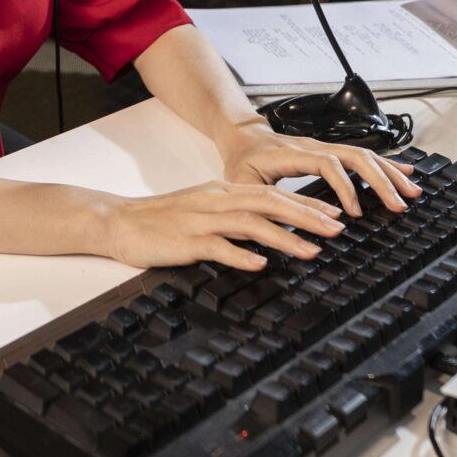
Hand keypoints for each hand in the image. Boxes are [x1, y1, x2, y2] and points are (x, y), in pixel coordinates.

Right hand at [97, 182, 347, 272]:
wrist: (119, 222)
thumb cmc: (161, 221)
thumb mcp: (203, 210)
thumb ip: (234, 217)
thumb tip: (268, 231)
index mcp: (222, 192)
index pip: (272, 193)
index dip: (305, 203)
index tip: (333, 214)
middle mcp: (216, 201)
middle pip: (269, 203)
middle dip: (307, 216)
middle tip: (337, 229)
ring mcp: (201, 220)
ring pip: (250, 223)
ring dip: (284, 236)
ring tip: (312, 250)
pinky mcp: (186, 241)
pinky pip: (218, 247)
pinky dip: (242, 254)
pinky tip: (261, 264)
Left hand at [214, 120, 418, 216]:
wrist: (243, 137)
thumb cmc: (242, 163)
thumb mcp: (243, 184)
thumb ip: (262, 203)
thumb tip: (284, 229)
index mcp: (292, 154)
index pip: (327, 164)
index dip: (344, 187)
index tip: (354, 213)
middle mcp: (314, 146)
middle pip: (355, 156)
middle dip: (381, 181)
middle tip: (398, 205)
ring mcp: (325, 147)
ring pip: (364, 155)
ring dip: (390, 173)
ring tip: (412, 191)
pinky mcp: (331, 152)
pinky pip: (362, 156)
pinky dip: (387, 164)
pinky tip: (405, 172)